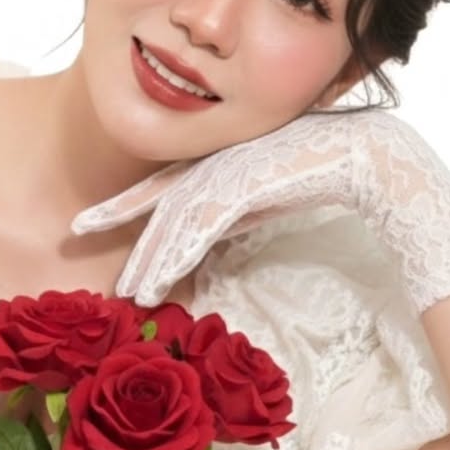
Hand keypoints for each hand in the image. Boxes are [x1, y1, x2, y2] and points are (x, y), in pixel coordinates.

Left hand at [71, 109, 449, 315]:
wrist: (374, 161)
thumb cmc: (322, 171)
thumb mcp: (263, 193)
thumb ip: (231, 205)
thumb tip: (202, 234)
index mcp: (219, 159)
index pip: (159, 184)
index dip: (122, 204)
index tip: (86, 222)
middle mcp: (217, 160)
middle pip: (156, 199)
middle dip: (118, 225)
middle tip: (76, 241)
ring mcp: (230, 169)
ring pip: (174, 218)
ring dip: (148, 257)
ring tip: (126, 290)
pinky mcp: (246, 183)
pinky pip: (200, 225)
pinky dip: (175, 254)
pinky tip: (157, 280)